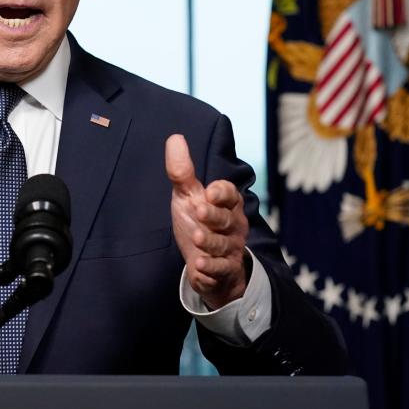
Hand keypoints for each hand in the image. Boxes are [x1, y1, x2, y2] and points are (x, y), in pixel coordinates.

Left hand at [165, 134, 249, 308]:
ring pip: (224, 245)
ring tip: (197, 238)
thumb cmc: (198, 222)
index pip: (230, 194)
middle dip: (214, 216)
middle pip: (227, 219)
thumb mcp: (187, 197)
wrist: (205, 262)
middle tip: (199, 211)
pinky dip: (211, 268)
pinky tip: (199, 266)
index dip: (221, 192)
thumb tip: (174, 137)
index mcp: (226, 204)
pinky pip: (221, 269)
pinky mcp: (225, 270)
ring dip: (211, 242)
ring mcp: (231, 249)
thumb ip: (182, 172)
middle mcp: (233, 225)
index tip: (209, 191)